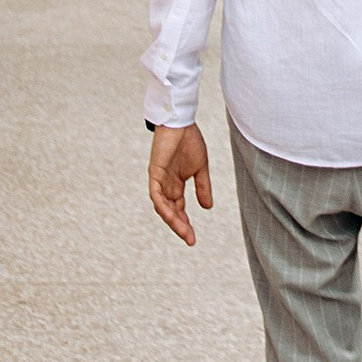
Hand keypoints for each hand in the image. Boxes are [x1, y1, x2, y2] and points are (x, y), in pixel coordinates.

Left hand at [148, 123, 212, 247]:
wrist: (181, 122)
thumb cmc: (189, 141)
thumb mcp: (200, 168)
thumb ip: (203, 187)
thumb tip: (207, 208)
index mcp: (176, 185)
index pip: (178, 209)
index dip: (185, 224)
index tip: (193, 238)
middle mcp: (166, 185)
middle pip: (171, 212)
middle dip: (180, 226)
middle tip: (190, 240)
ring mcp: (159, 180)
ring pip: (162, 207)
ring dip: (173, 220)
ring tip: (184, 232)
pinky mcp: (154, 173)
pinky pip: (156, 194)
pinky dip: (162, 206)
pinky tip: (171, 215)